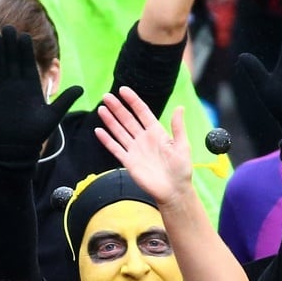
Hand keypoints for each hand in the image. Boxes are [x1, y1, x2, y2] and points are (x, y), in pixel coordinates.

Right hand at [0, 26, 83, 166]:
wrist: (15, 148)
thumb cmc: (35, 133)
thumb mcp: (52, 116)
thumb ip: (64, 100)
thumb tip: (81, 88)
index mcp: (30, 86)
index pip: (27, 63)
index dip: (25, 50)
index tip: (25, 35)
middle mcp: (14, 84)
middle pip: (12, 60)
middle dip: (10, 44)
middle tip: (8, 27)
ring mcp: (0, 90)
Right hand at [95, 86, 192, 204]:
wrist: (173, 191)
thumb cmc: (181, 169)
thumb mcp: (182, 146)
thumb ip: (178, 127)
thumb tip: (180, 107)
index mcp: (157, 132)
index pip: (142, 112)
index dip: (133, 101)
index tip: (123, 90)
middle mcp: (144, 138)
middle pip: (128, 119)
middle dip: (117, 107)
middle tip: (107, 96)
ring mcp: (135, 149)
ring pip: (119, 131)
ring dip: (110, 120)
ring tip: (101, 108)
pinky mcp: (128, 161)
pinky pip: (115, 148)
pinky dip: (107, 140)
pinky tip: (99, 130)